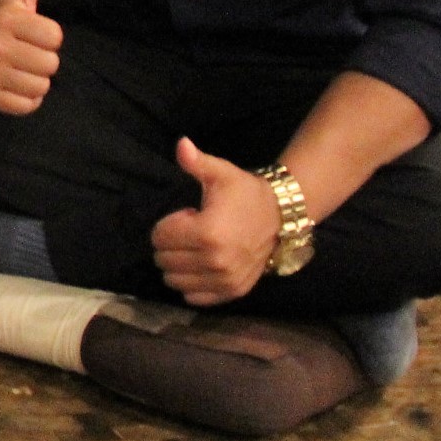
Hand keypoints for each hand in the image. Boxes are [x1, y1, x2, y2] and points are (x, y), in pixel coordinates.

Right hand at [0, 0, 62, 115]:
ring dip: (36, 79)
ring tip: (21, 67)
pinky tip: (15, 82)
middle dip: (44, 58)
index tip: (33, 32)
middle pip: (51, 64)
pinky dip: (27, 98)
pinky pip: (27, 105)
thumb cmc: (0, 17)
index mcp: (5, 19)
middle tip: (27, 51)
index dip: (49, 35)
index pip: (55, 37)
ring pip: (41, 86)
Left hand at [150, 138, 278, 305]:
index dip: (169, 223)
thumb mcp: (220, 173)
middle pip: (163, 259)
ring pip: (174, 280)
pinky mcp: (232, 292)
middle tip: (195, 232)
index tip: (190, 215)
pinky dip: (191, 284)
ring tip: (200, 248)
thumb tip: (181, 144)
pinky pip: (194, 297)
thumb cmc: (245, 194)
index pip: (159, 237)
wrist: (281, 217)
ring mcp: (224, 280)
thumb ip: (196, 162)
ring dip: (178, 264)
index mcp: (207, 233)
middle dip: (171, 244)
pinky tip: (204, 266)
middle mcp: (215, 261)